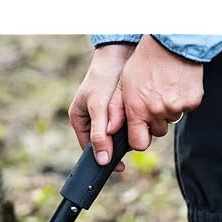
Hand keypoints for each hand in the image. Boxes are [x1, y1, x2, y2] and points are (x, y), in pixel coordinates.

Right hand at [69, 43, 134, 170]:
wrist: (119, 55)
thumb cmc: (103, 79)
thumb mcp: (99, 108)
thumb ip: (99, 134)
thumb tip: (101, 161)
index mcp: (80, 121)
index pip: (90, 149)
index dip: (103, 159)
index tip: (120, 167)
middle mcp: (91, 121)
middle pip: (105, 144)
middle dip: (118, 146)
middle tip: (132, 144)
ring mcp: (106, 116)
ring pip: (117, 137)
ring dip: (128, 136)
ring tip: (137, 130)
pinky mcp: (119, 111)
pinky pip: (127, 126)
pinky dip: (134, 127)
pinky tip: (141, 123)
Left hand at [108, 35, 203, 151]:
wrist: (171, 42)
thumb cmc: (143, 62)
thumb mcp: (123, 84)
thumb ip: (115, 110)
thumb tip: (109, 131)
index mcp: (138, 110)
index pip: (139, 143)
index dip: (139, 138)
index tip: (139, 130)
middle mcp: (157, 112)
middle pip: (157, 132)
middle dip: (154, 121)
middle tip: (153, 100)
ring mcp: (176, 108)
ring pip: (171, 119)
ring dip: (168, 110)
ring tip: (164, 89)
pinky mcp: (192, 102)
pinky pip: (186, 109)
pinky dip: (182, 101)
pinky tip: (176, 85)